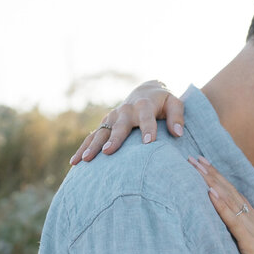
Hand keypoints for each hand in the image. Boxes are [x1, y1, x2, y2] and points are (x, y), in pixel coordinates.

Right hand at [70, 80, 185, 164]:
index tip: (149, 142)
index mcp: (144, 105)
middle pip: (119, 126)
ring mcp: (113, 117)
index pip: (147, 118)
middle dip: (114, 139)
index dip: (148, 129)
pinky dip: (83, 147)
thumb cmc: (163, 102)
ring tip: (85, 160)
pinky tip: (75, 162)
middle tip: (108, 151)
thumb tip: (178, 133)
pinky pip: (92, 136)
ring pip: (101, 132)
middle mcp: (125, 110)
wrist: (145, 91)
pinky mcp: (105, 124)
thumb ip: (177, 116)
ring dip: (92, 145)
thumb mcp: (174, 103)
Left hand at [189, 156, 253, 253]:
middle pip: (232, 194)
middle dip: (213, 174)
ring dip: (213, 182)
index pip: (237, 200)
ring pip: (231, 201)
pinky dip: (222, 205)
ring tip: (197, 165)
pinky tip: (210, 192)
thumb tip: (237, 251)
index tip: (205, 168)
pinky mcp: (251, 246)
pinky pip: (234, 221)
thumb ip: (248, 253)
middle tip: (195, 156)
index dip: (221, 182)